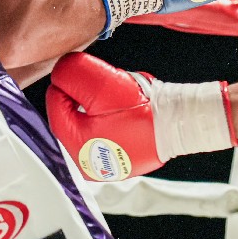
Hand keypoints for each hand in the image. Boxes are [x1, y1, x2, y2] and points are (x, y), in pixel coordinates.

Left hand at [45, 52, 237, 180]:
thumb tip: (60, 72)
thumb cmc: (144, 110)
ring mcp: (110, 166)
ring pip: (94, 122)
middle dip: (90, 96)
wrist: (181, 122)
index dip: (68, 85)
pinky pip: (112, 132)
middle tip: (110, 86)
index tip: (85, 74)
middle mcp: (90, 165)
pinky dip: (118, 117)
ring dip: (104, 105)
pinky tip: (132, 109)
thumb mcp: (102, 83)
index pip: (56, 108)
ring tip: (125, 97)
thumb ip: (72, 74)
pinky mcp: (126, 160)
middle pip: (76, 116)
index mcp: (77, 149)